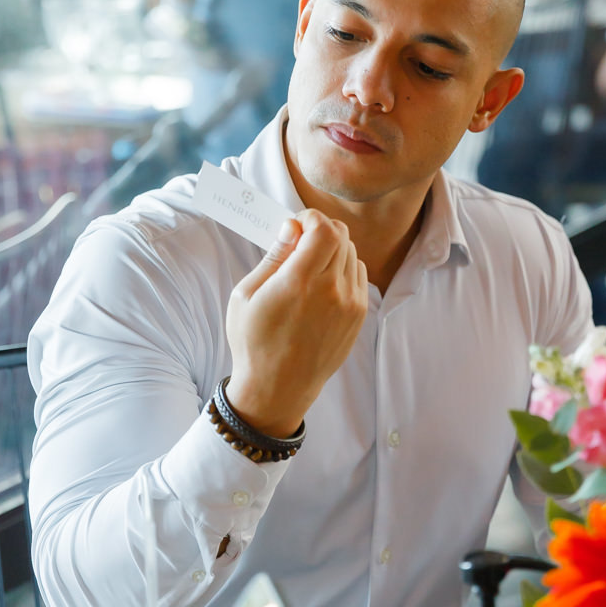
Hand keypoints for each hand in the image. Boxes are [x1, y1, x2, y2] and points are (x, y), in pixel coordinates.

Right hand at [225, 210, 367, 437]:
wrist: (278, 388)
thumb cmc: (253, 342)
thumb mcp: (246, 295)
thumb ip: (274, 256)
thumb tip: (291, 226)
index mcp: (299, 282)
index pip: (323, 228)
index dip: (309, 218)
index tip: (294, 226)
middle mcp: (331, 291)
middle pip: (341, 235)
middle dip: (320, 229)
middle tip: (300, 242)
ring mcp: (350, 304)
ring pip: (351, 253)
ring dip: (332, 249)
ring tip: (309, 266)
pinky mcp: (359, 316)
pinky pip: (358, 275)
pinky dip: (343, 269)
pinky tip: (322, 284)